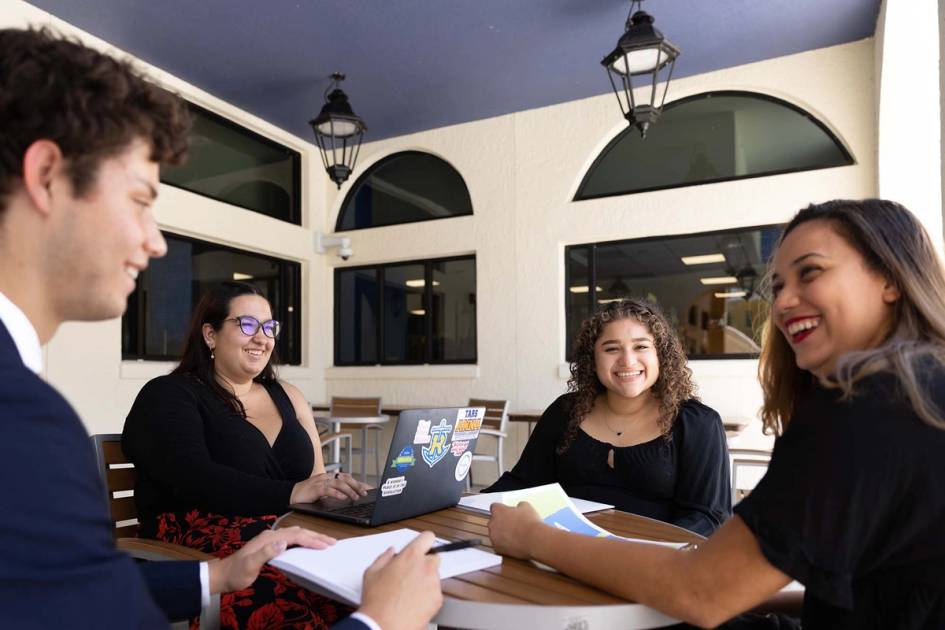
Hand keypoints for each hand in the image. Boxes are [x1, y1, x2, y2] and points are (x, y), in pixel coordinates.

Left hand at [208, 526, 335, 593]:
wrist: (223, 575)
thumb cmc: (236, 573)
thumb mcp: (249, 565)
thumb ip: (265, 553)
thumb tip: (284, 542)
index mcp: (268, 538)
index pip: (295, 536)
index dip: (311, 539)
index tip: (325, 545)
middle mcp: (271, 535)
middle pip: (298, 531)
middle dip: (316, 536)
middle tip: (333, 542)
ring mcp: (271, 539)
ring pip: (296, 533)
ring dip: (312, 536)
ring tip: (325, 541)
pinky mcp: (271, 545)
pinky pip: (292, 539)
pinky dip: (304, 540)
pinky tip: (308, 544)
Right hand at [290, 472, 370, 503]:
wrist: (290, 494)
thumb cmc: (308, 495)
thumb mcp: (324, 493)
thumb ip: (335, 492)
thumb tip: (350, 497)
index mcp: (329, 477)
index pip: (347, 478)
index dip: (358, 483)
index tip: (369, 489)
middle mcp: (326, 477)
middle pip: (345, 478)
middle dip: (356, 486)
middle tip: (365, 493)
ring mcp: (320, 482)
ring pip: (338, 483)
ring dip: (349, 490)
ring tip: (356, 497)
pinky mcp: (314, 489)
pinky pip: (327, 489)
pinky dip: (336, 493)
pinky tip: (342, 497)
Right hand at [357, 530, 442, 629]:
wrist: (384, 625)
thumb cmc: (377, 601)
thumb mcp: (372, 572)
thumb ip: (384, 557)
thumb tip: (391, 552)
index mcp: (411, 556)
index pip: (428, 537)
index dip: (424, 542)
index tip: (422, 546)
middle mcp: (425, 566)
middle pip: (434, 557)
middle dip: (424, 563)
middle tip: (411, 574)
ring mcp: (434, 583)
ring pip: (434, 576)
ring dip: (426, 580)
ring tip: (409, 592)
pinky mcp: (438, 599)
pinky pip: (435, 592)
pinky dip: (428, 596)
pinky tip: (414, 602)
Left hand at [488, 501, 542, 559]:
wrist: (533, 540)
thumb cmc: (530, 523)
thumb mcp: (526, 507)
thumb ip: (518, 506)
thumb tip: (519, 508)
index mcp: (498, 510)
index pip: (494, 507)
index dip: (502, 510)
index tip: (506, 512)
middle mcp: (492, 523)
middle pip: (493, 521)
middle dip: (501, 522)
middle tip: (512, 524)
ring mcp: (493, 536)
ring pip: (495, 534)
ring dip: (501, 534)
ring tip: (515, 535)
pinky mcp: (496, 548)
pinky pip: (498, 545)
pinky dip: (504, 544)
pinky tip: (514, 543)